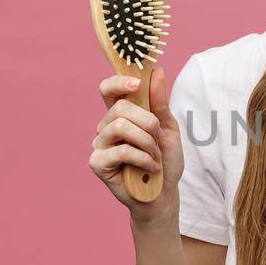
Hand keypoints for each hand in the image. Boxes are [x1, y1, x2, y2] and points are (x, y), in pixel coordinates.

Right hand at [89, 68, 182, 223]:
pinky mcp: (97, 162)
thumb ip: (160, 102)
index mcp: (121, 115)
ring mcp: (100, 144)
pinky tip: (150, 168)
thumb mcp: (168, 128)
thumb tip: (157, 71)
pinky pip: (121, 150)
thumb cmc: (164, 161)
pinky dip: (143, 158)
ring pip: (120, 126)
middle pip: (120, 107)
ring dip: (147, 141)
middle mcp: (106, 126)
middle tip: (158, 138)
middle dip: (148, 122)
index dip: (119, 82)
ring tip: (155, 155)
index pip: (108, 89)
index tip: (137, 84)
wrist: (164, 193)